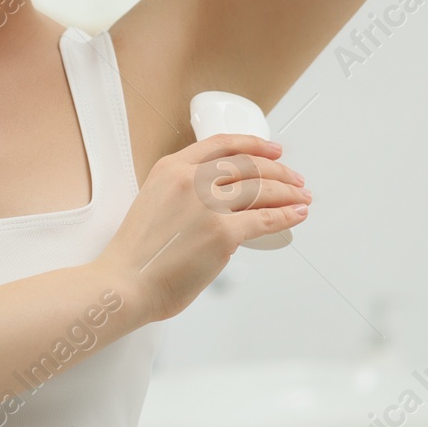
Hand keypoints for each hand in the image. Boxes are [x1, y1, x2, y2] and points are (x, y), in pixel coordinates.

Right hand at [95, 133, 311, 322]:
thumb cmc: (136, 255)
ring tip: (301, 197)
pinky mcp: (223, 233)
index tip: (272, 150)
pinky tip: (296, 214)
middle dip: (278, 171)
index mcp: (171, 169)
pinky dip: (287, 215)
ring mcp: (208, 205)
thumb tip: (219, 209)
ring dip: (288, 192)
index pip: (221, 145)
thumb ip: (183, 197)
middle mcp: (191, 180)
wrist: (126, 282)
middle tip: (293, 179)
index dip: (253, 144)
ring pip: (261, 189)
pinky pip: (265, 219)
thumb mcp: (155, 204)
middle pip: (248, 165)